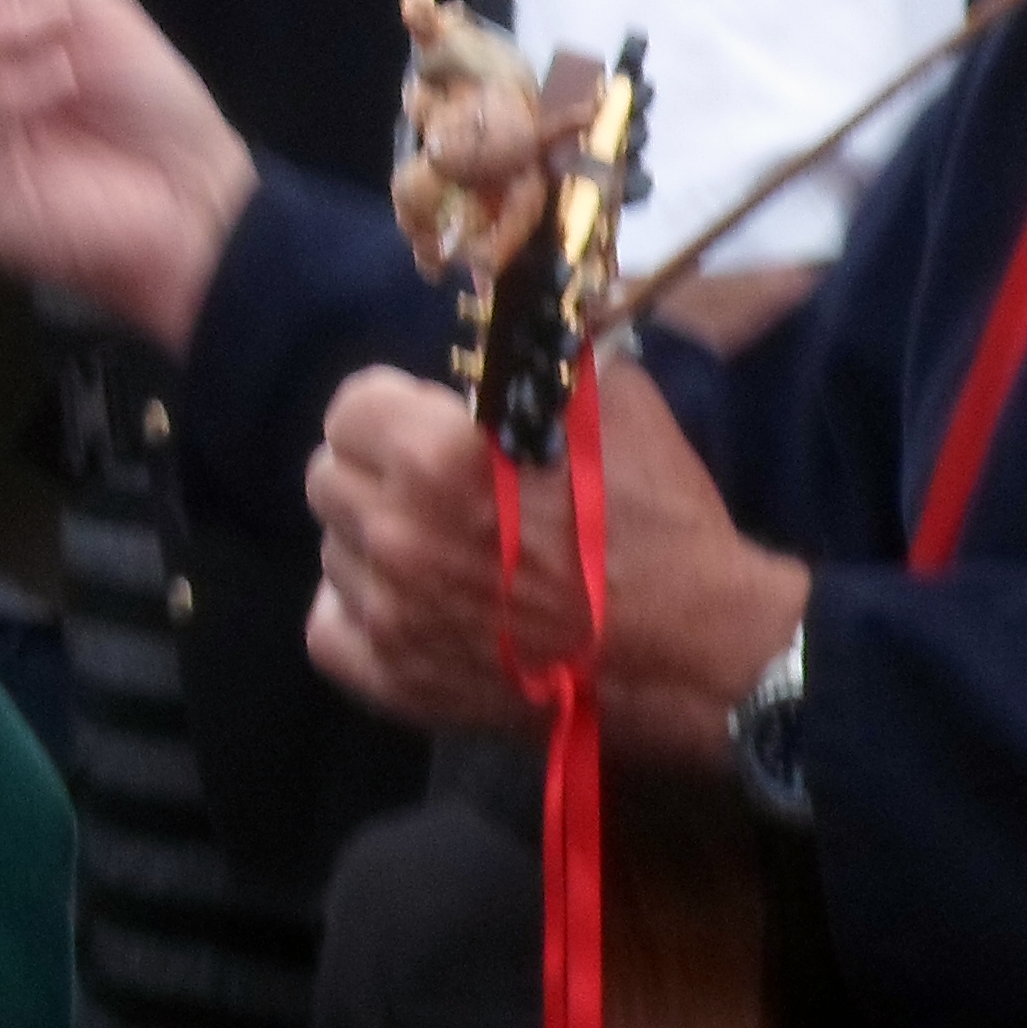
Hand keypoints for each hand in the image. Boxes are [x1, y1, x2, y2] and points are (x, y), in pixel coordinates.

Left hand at [305, 358, 803, 767]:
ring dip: (374, 542)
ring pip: (332, 550)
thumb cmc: (657, 521)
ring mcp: (393, 617)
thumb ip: (532, 366)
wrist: (698, 652)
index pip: (350, 408)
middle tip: (433, 486)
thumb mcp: (609, 402)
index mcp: (438, 456)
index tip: (426, 421)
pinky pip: (328, 630)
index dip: (393, 408)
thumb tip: (500, 343)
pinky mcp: (401, 684)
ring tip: (439, 549)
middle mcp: (400, 534)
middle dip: (377, 470)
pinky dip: (358, 612)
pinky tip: (409, 602)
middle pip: (329, 477)